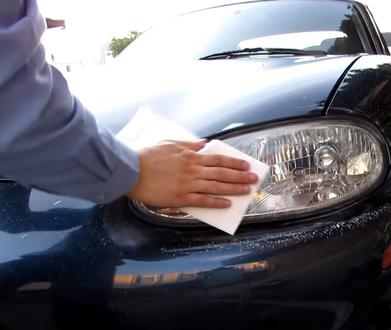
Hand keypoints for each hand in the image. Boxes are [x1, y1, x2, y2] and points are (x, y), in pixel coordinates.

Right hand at [127, 140, 257, 207]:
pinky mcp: (180, 198)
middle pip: (222, 173)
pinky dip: (216, 202)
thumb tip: (205, 144)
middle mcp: (193, 170)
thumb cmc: (148, 156)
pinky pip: (203, 201)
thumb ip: (189, 145)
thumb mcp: (170, 143)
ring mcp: (187, 184)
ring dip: (234, 189)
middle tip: (254, 179)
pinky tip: (227, 204)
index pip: (219, 159)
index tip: (246, 165)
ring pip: (216, 187)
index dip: (235, 162)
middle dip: (240, 176)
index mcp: (191, 156)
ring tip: (247, 191)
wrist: (131, 171)